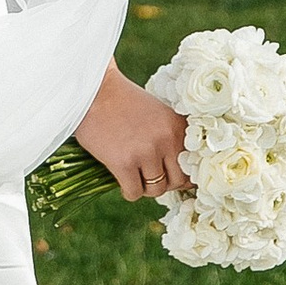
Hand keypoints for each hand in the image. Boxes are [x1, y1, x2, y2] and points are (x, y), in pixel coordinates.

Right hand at [75, 64, 187, 203]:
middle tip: (149, 176)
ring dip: (145, 188)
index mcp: (178, 126)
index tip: (170, 174)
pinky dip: (129, 191)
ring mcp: (146, 152)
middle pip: (177, 181)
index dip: (182, 174)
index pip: (192, 164)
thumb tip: (183, 175)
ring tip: (135, 177)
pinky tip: (122, 180)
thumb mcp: (158, 113)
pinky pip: (134, 192)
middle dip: (164, 183)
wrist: (93, 91)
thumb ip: (171, 137)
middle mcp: (166, 140)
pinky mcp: (124, 163)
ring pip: (156, 190)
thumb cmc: (123, 102)